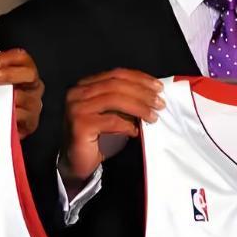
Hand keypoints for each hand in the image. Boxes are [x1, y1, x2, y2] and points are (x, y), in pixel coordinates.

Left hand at [0, 49, 43, 138]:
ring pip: (24, 98)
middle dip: (8, 74)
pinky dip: (8, 117)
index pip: (23, 58)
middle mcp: (33, 88)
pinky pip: (22, 119)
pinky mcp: (29, 124)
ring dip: (6, 97)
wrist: (2, 128)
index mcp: (26, 73)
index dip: (8, 58)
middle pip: (29, 74)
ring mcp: (33, 106)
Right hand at [61, 69, 163, 187]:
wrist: (77, 162)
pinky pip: (110, 121)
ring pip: (113, 99)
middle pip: (116, 85)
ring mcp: (76, 108)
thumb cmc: (98, 136)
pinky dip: (126, 125)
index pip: (116, 74)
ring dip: (138, 107)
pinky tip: (136, 132)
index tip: (158, 87)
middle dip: (142, 92)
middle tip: (160, 103)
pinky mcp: (79, 125)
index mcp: (85, 84)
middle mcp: (77, 92)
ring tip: (153, 117)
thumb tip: (152, 93)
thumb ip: (125, 99)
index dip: (139, 78)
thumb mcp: (112, 112)